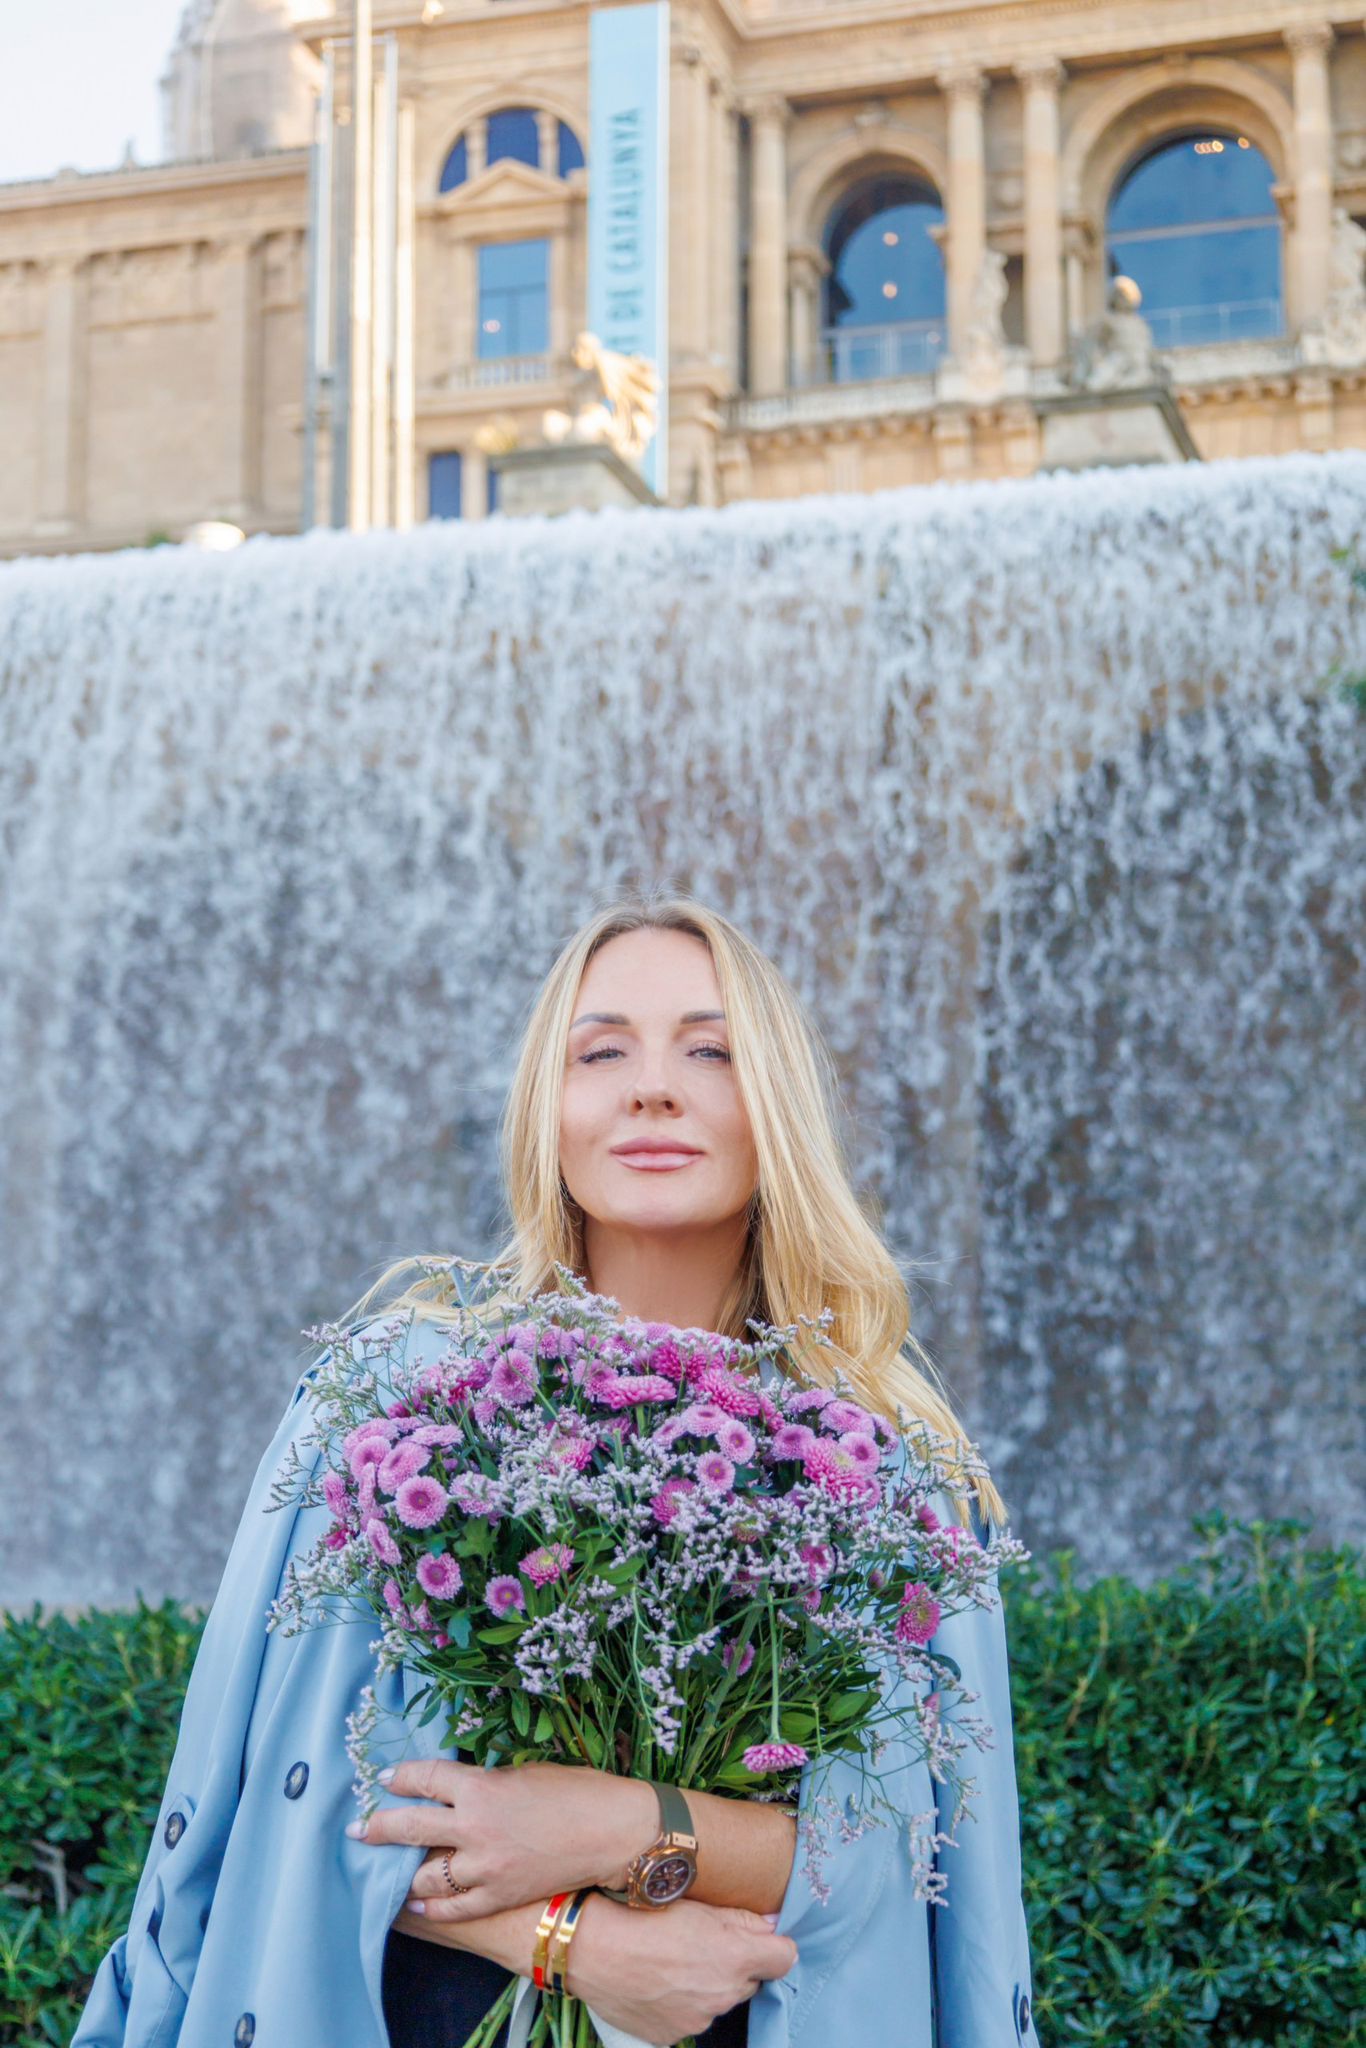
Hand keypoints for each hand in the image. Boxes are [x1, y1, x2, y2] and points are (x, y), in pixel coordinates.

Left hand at [351, 1758, 657, 1920]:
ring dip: (404, 1873)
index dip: (400, 1777)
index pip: (425, 1779)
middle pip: (409, 1827)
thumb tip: (459, 1788)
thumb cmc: (575, 1790)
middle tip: (358, 1829)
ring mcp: (484, 1867)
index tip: (385, 1780)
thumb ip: (485, 1782)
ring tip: (390, 1870)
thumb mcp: (524, 1772)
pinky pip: (454, 1907)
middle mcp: (474, 1827)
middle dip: (378, 1827)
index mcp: (480, 1787)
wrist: (612, 1831)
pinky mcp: (498, 1896)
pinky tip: (419, 1905)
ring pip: (426, 1875)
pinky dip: (433, 1907)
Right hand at [566, 1894, 796, 2044]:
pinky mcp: (672, 2036)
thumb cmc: (644, 1915)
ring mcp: (699, 2019)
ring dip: (706, 1987)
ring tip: (672, 1963)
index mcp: (736, 1958)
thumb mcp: (698, 1904)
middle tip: (702, 1946)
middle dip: (736, 1966)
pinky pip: (690, 2019)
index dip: (773, 1947)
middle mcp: (724, 1995)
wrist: (592, 1948)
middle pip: (749, 1981)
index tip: (759, 1940)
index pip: (785, 1958)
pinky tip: (657, 1984)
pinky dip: (680, 2004)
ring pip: (718, 2001)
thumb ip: (742, 1918)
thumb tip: (771, 1925)